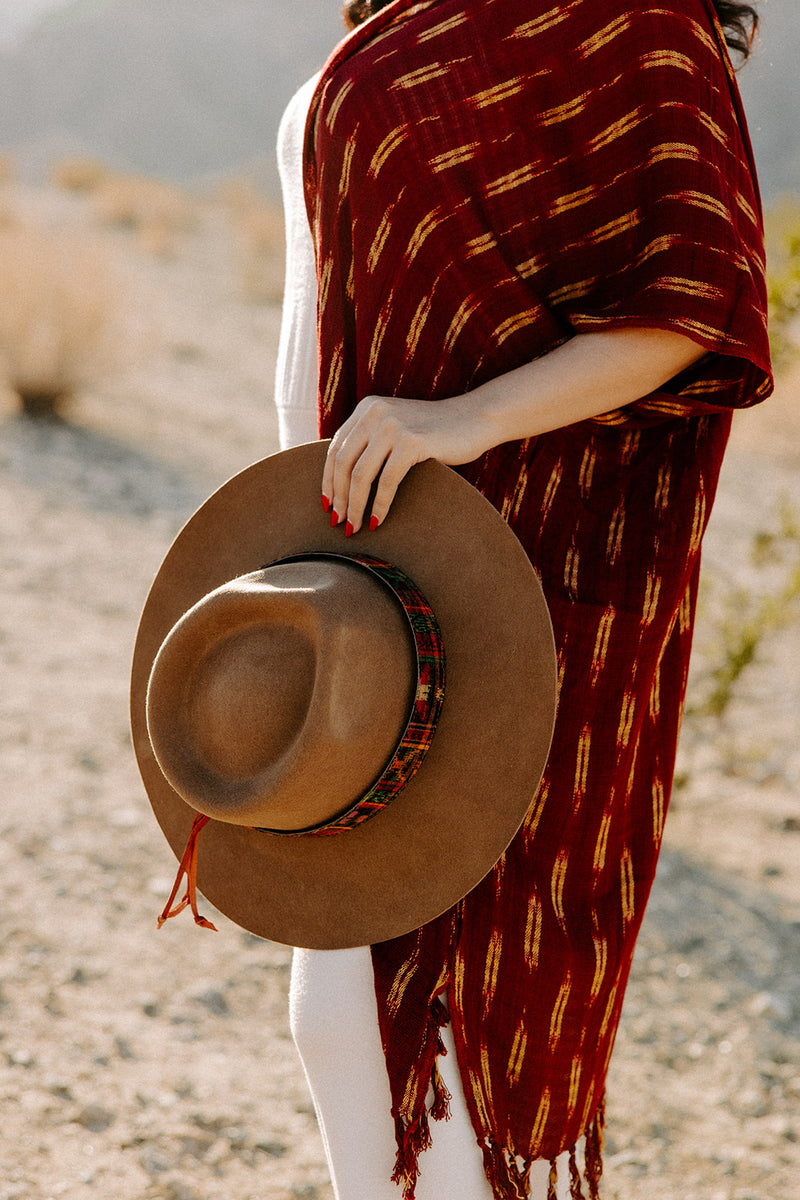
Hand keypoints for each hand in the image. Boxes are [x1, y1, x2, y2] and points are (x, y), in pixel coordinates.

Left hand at [321, 392, 489, 534]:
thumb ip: (373, 442)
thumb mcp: (397, 428)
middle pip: (343, 463)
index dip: (328, 480)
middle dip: (339, 497)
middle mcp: (375, 413)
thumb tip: (344, 482)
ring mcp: (393, 426)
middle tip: (339, 522)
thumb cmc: (437, 433)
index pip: (335, 448)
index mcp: (367, 409)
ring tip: (355, 527)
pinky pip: (387, 481)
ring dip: (355, 506)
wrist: (475, 419)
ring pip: (361, 474)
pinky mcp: (412, 442)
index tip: (328, 505)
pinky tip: (379, 521)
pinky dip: (380, 504)